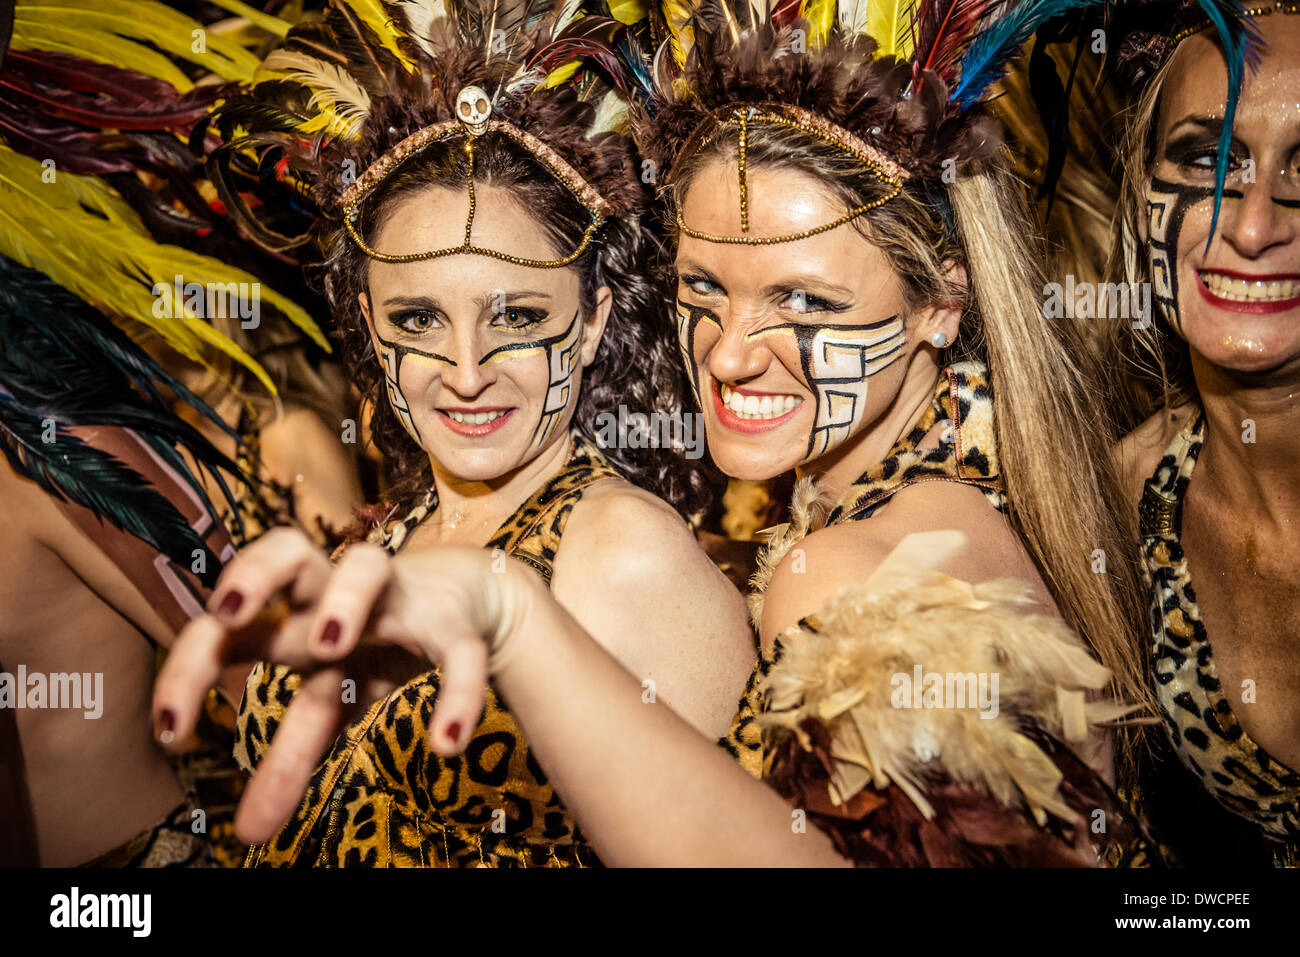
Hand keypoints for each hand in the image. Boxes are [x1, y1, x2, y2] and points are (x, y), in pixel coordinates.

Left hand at [151, 527, 541, 842]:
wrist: (462, 603)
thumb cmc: (373, 647)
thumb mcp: (330, 699)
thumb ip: (289, 758)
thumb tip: (248, 836)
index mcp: (293, 613)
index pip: (227, 625)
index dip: (189, 668)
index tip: (170, 733)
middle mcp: (335, 594)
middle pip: (287, 549)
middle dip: (252, 572)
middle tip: (227, 615)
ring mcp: (395, 599)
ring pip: (368, 565)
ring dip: (345, 598)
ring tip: (330, 646)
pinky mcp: (451, 623)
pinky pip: (457, 650)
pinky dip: (456, 692)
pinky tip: (445, 742)